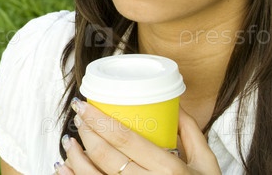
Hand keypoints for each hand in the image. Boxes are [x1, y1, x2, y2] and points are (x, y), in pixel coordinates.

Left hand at [55, 99, 220, 174]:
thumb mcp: (207, 163)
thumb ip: (192, 132)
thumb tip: (174, 103)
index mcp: (170, 169)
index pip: (125, 138)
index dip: (99, 120)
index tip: (84, 105)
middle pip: (106, 156)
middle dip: (85, 133)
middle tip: (79, 118)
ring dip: (74, 157)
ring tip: (69, 141)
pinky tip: (64, 168)